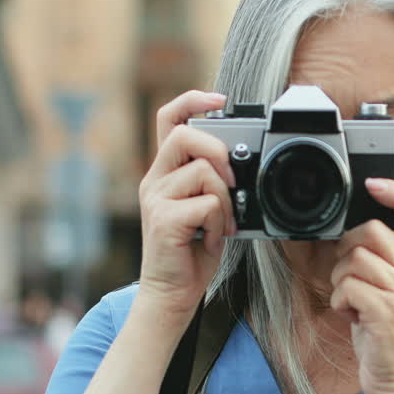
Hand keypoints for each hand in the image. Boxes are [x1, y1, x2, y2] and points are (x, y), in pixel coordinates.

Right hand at [137, 90, 236, 319]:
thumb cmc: (191, 252)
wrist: (172, 293)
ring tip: (219, 226)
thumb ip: (213, 184)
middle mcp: (155, 180)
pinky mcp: (163, 219)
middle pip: (186, 135)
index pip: (169, 119)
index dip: (193, 100)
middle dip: (218, 152)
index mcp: (165, 172)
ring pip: (204, 173)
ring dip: (224, 202)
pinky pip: (207, 204)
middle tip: (232, 182)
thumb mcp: (205, 209)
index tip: (219, 99)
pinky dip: (218, 224)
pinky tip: (209, 240)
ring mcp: (156, 199)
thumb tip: (239, 167)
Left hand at [329, 178, 393, 393]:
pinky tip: (351, 317)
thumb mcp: (382, 290)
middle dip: (345, 253)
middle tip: (348, 279)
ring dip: (339, 282)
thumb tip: (348, 234)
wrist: (393, 377)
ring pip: (353, 260)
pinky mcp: (387, 312)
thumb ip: (373, 261)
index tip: (373, 183)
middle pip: (369, 232)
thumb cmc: (380, 332)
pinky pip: (347, 288)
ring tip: (351, 303)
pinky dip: (339, 303)